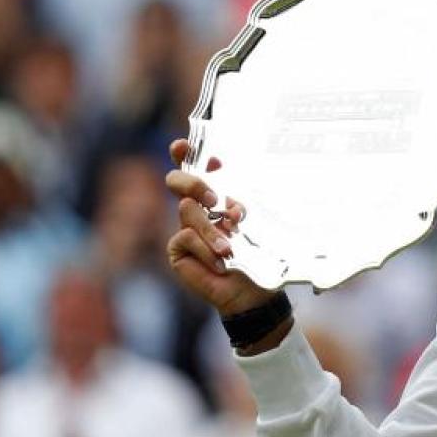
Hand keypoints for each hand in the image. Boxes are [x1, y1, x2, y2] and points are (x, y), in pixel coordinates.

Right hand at [165, 139, 274, 314]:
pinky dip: (205, 249)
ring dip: (210, 230)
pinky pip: (184, 236)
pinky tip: (220, 263)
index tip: (181, 146)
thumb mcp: (254, 224)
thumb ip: (240, 205)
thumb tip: (231, 202)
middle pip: (177, 180)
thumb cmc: (258, 254)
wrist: (252, 290)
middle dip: (193, 183)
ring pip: (186, 210)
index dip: (185, 153)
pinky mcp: (178, 248)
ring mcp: (185, 226)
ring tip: (229, 249)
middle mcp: (198, 207)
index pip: (197, 166)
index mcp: (218, 195)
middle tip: (214, 200)